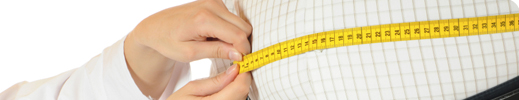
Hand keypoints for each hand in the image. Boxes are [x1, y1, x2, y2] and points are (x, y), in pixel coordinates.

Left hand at [123, 0, 251, 98]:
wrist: (156, 27)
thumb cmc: (168, 41)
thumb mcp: (190, 53)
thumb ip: (216, 51)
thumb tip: (239, 54)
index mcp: (204, 19)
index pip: (238, 35)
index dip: (243, 51)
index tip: (239, 62)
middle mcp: (211, 5)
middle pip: (244, 27)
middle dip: (240, 44)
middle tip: (228, 55)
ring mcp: (213, 1)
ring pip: (240, 23)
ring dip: (234, 36)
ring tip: (215, 45)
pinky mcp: (214, 2)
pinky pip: (232, 18)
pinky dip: (228, 30)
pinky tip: (213, 36)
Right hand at [168, 65, 251, 99]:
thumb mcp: (191, 89)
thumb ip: (215, 81)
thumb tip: (234, 70)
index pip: (240, 87)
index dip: (243, 73)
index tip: (238, 64)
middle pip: (243, 93)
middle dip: (240, 79)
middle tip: (232, 71)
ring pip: (242, 97)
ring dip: (238, 87)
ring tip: (226, 81)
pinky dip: (234, 94)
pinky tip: (225, 91)